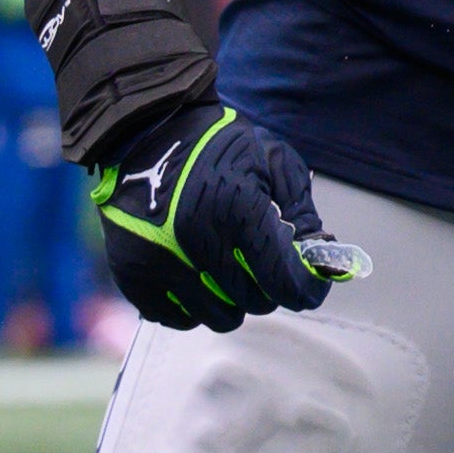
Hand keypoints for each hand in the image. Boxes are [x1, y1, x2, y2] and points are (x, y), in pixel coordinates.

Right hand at [93, 101, 360, 332]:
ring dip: (234, 300)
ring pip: (220, 318)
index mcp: (237, 210)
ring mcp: (161, 263)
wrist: (145, 133)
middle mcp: (197, 242)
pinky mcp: (132, 276)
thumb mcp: (272, 160)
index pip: (284, 282)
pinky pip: (179, 319)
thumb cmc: (218, 144)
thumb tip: (321, 259)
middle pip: (256, 302)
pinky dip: (196, 306)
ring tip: (229, 268)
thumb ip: (302, 211)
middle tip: (263, 262)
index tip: (311, 285)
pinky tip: (198, 276)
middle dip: (270, 286)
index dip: (306, 288)